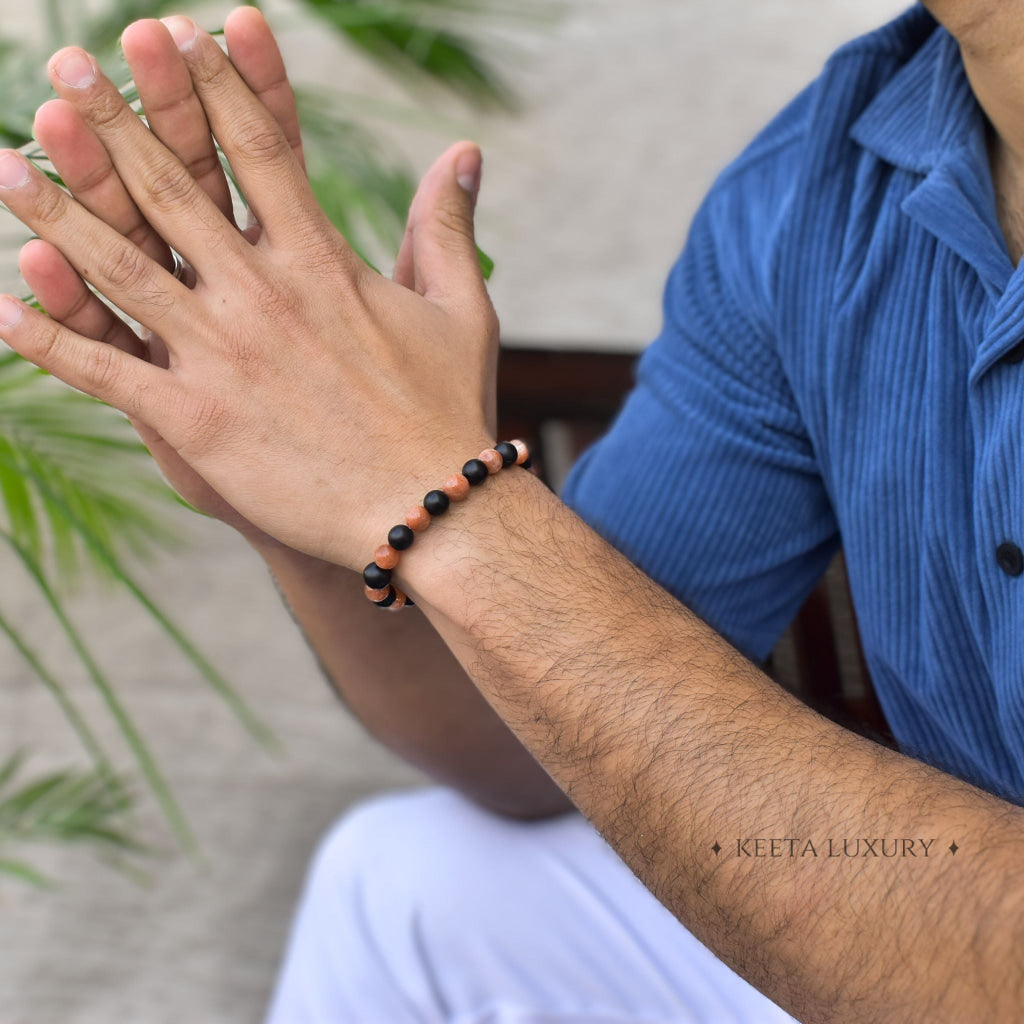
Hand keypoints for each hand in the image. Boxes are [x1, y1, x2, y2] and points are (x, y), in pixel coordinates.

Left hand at [0, 12, 497, 568]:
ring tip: (2, 160)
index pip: (260, 149)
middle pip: (174, 188)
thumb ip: (446, 225)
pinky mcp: (196, 421)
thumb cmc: (448, 411)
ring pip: (120, 267)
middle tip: (64, 65)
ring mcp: (222, 357)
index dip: (215, 83)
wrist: (429, 510)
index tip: (178, 33)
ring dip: (55, 210)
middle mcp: (262, 296)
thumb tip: (464, 150)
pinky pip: (104, 369)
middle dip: (115, 119)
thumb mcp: (461, 310)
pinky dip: (48, 338)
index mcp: (323, 263)